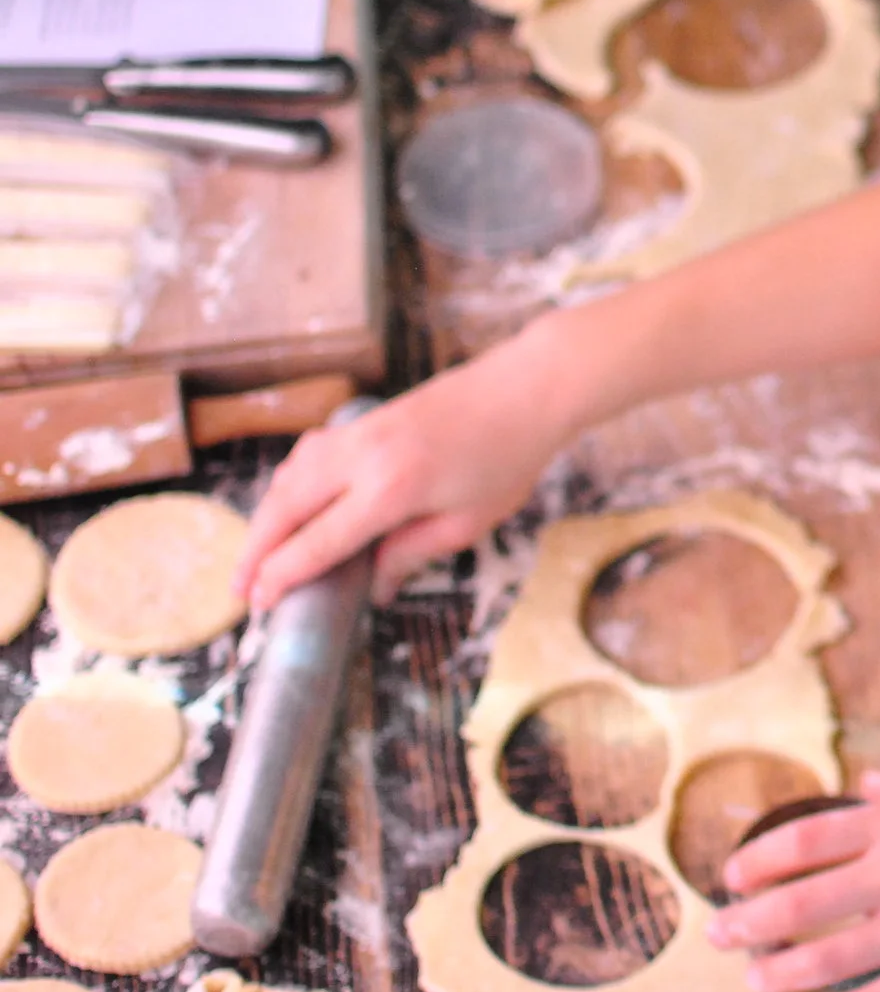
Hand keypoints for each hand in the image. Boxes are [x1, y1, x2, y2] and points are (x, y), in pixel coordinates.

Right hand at [234, 346, 572, 608]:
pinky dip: (289, 482)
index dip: (283, 576)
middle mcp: (362, 457)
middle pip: (285, 507)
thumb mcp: (467, 522)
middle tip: (239, 589)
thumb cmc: (508, 458)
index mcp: (390, 490)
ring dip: (266, 516)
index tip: (260, 604)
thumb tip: (373, 586)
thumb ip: (411, 553)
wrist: (528, 387)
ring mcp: (359, 431)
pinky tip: (290, 502)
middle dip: (255, 551)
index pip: (317, 542)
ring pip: (290, 477)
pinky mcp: (365, 418)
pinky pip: (310, 454)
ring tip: (255, 555)